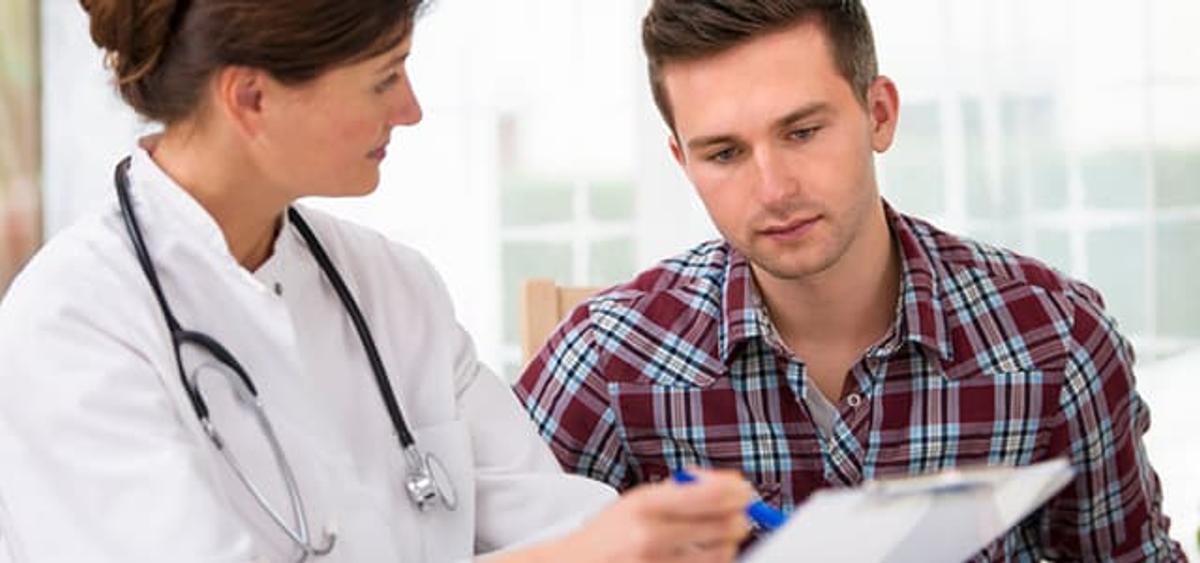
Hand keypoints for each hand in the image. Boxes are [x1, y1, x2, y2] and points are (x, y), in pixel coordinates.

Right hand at [514, 468, 754, 562]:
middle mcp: (650, 536)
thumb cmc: (611, 533)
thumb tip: (731, 484)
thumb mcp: (637, 500)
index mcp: (644, 504)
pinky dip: (713, 562)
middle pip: (721, 526)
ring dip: (729, 544)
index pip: (708, 495)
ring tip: (722, 537)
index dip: (737, 492)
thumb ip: (680, 490)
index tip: (746, 490)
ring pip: (719, 555)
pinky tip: (705, 555)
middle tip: (742, 515)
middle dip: (740, 518)